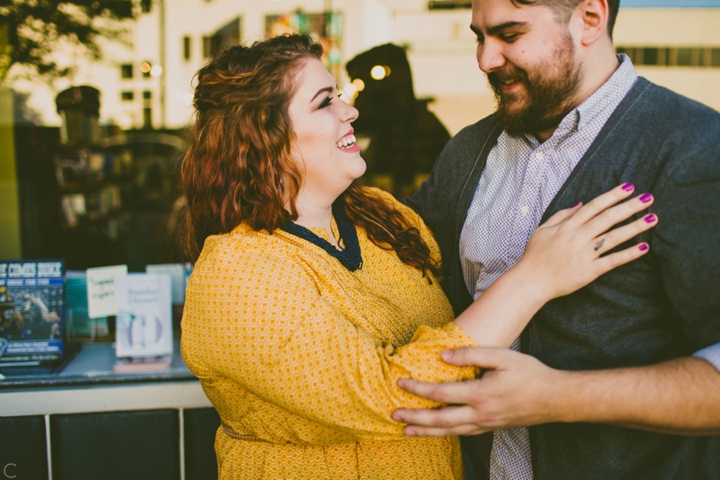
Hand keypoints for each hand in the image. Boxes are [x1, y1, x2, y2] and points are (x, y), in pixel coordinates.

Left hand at [392, 347, 564, 435]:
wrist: (555, 399)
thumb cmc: (529, 373)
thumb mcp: (501, 356)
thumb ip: (470, 355)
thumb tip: (442, 356)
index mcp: (479, 394)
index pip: (440, 393)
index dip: (417, 388)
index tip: (400, 383)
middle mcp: (479, 414)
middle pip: (439, 419)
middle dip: (414, 417)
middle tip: (394, 414)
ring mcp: (485, 425)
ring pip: (449, 431)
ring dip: (426, 430)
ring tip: (407, 430)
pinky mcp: (491, 428)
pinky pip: (462, 433)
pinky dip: (445, 433)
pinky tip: (436, 431)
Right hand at [517, 183, 656, 300]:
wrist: (532, 280)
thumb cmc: (535, 255)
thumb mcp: (543, 229)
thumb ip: (561, 215)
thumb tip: (580, 203)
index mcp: (568, 226)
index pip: (595, 206)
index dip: (613, 195)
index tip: (629, 188)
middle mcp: (579, 236)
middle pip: (608, 218)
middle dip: (630, 207)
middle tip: (648, 198)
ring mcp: (586, 253)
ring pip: (614, 237)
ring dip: (635, 227)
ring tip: (653, 218)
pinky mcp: (590, 270)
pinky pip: (613, 260)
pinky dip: (629, 254)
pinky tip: (644, 247)